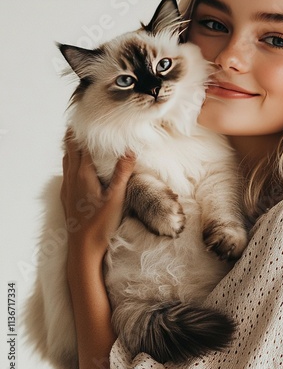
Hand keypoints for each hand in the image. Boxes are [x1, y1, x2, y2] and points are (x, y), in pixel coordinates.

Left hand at [61, 131, 135, 256]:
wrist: (83, 249)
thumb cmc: (99, 224)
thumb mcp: (115, 197)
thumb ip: (122, 173)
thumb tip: (129, 151)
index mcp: (83, 175)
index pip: (81, 147)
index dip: (82, 133)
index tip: (86, 120)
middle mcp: (72, 179)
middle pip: (71, 151)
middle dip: (75, 137)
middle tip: (82, 124)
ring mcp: (68, 188)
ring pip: (67, 162)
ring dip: (72, 149)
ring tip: (79, 140)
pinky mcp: (68, 197)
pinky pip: (67, 173)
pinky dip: (71, 162)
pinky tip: (78, 167)